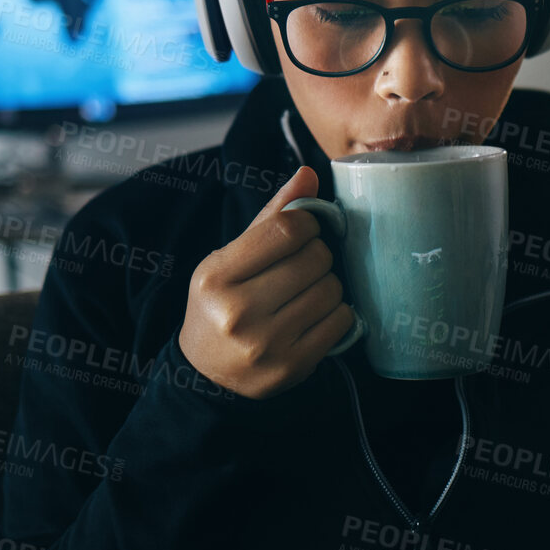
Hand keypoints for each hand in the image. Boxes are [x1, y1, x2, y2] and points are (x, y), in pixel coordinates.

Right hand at [179, 165, 356, 399]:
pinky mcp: (292, 367)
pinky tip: (315, 315)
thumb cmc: (221, 305)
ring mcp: (266, 343)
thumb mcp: (230, 258)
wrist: (208, 373)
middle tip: (304, 265)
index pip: (287, 229)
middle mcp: (238, 311)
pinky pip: (341, 322)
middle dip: (318, 255)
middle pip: (314, 259)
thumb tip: (308, 175)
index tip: (305, 231)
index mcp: (217, 276)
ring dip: (328, 285)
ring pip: (332, 290)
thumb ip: (271, 218)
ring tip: (307, 291)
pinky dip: (336, 313)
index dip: (308, 223)